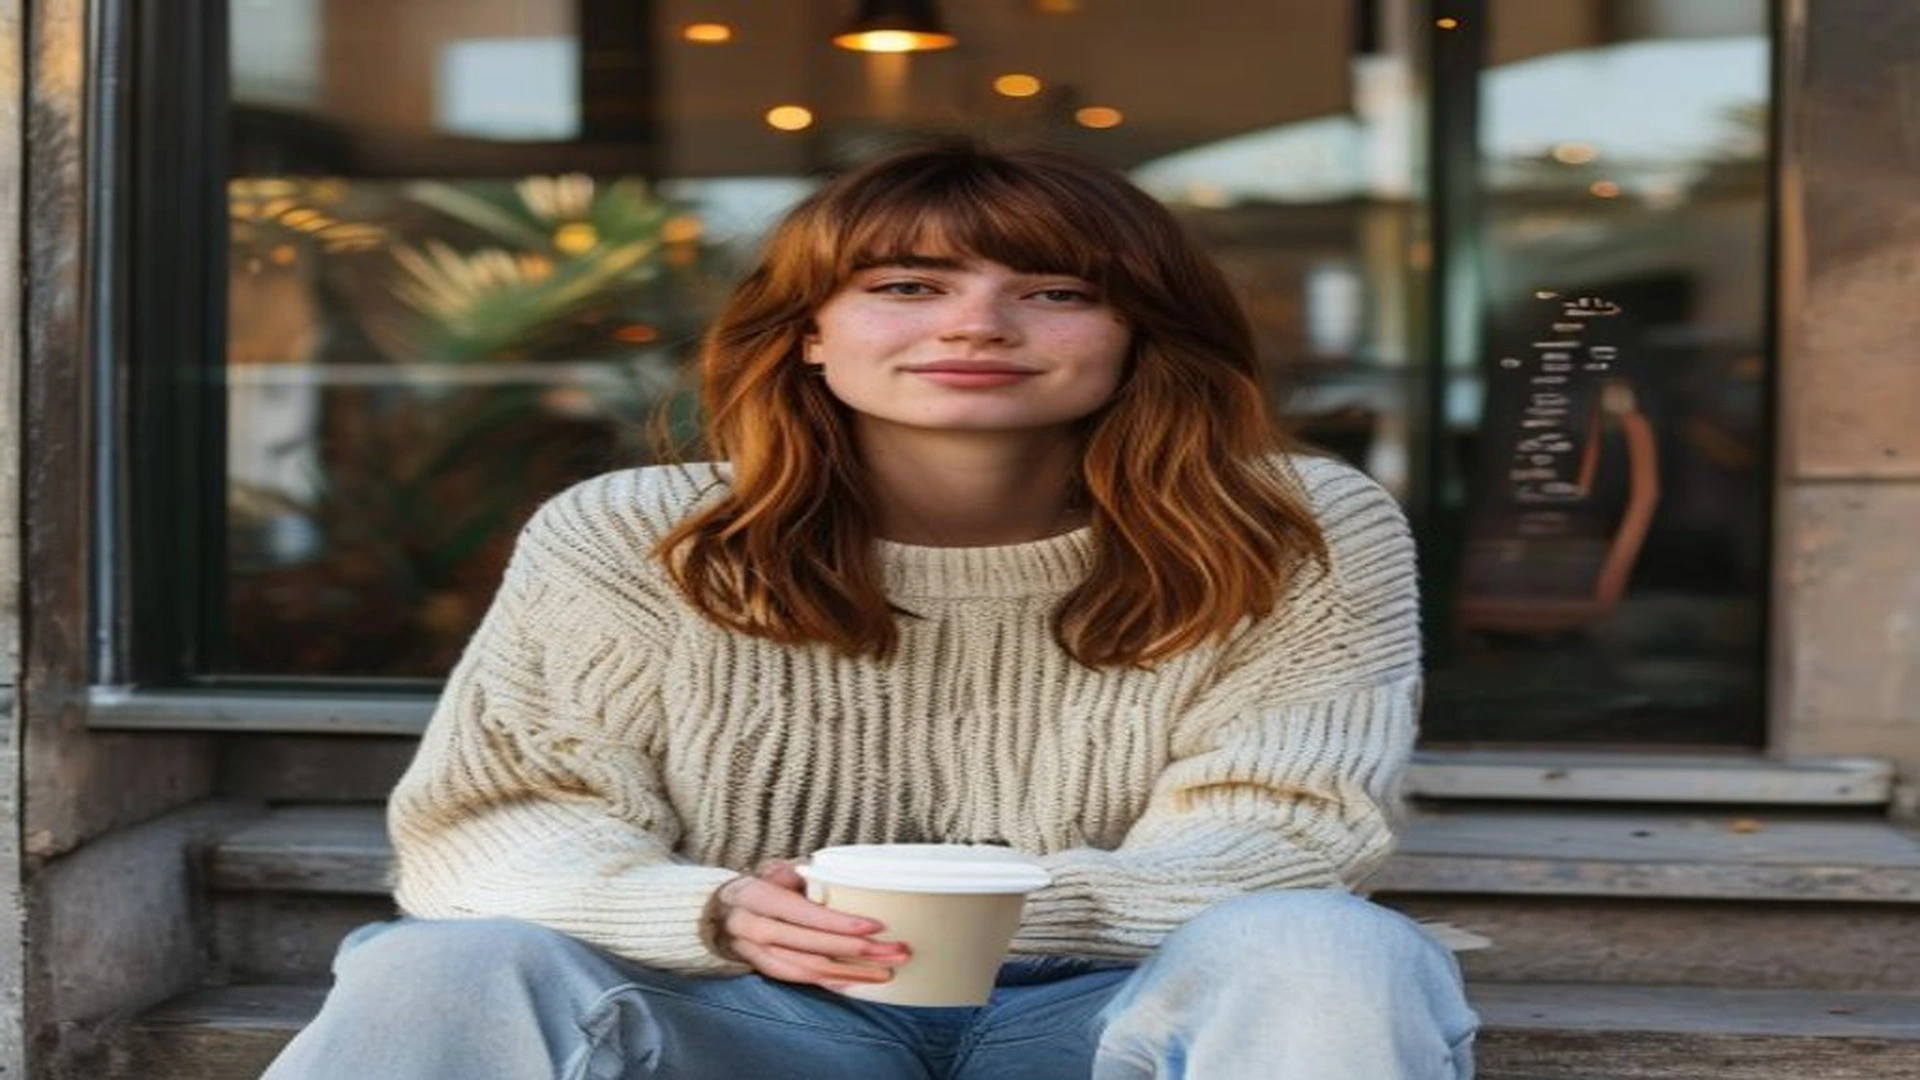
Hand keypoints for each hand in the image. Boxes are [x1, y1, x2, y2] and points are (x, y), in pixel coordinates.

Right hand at [708, 858, 910, 989]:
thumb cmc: (757, 886)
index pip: (803, 914)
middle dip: (858, 952)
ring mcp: (759, 956)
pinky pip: (805, 979)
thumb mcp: (772, 869)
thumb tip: (835, 873)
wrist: (720, 913)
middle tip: (896, 951)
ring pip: (811, 970)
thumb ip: (800, 871)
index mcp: (756, 897)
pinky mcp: (768, 970)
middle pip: (813, 947)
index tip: (876, 926)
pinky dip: (835, 981)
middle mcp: (755, 930)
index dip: (839, 923)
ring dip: (854, 973)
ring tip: (888, 970)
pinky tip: (861, 981)